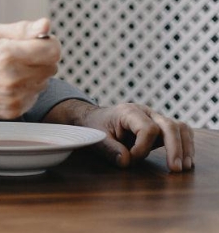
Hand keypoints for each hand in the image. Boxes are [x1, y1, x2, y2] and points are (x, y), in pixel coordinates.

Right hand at [0, 18, 59, 119]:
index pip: (53, 50)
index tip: (37, 43)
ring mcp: (15, 97)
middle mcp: (14, 78)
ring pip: (44, 82)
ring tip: (11, 72)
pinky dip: (26, 90)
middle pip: (52, 66)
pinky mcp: (15, 110)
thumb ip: (22, 29)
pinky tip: (8, 85)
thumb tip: (46, 24)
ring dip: (34, 75)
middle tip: (19, 57)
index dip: (48, 44)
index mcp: (8, 54)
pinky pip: (34, 96)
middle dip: (40, 59)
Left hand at [56, 101, 194, 171]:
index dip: (143, 148)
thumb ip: (110, 149)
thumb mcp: (96, 137)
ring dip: (185, 147)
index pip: (147, 128)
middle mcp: (146, 112)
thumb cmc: (95, 127)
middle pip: (169, 126)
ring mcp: (155, 118)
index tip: (131, 159)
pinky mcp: (160, 128)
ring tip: (184, 167)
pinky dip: (186, 145)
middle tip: (175, 169)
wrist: (94, 118)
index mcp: (128, 112)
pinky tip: (185, 161)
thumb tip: (127, 161)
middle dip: (174, 148)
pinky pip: (180, 132)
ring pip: (180, 127)